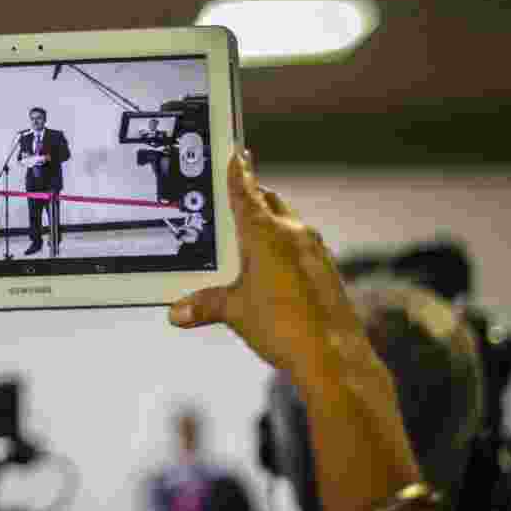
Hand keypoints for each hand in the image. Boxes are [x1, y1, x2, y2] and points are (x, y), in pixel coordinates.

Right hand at [169, 149, 369, 382]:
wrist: (334, 357)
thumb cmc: (283, 327)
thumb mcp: (234, 312)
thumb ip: (204, 305)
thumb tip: (176, 313)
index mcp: (265, 234)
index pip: (246, 192)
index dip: (239, 173)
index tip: (237, 153)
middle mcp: (293, 234)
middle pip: (270, 202)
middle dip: (254, 197)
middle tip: (238, 197)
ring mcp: (315, 250)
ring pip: (289, 223)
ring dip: (271, 223)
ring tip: (252, 239)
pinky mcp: (327, 269)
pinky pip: (303, 246)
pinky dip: (287, 247)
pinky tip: (277, 269)